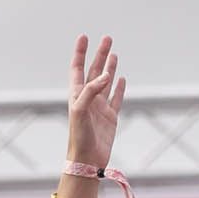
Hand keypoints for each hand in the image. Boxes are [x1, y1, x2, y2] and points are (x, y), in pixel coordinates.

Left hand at [64, 32, 125, 170]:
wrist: (87, 160)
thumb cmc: (79, 137)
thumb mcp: (80, 110)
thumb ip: (91, 90)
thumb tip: (106, 74)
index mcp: (77, 95)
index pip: (78, 68)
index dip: (80, 52)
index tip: (84, 37)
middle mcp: (88, 98)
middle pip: (94, 71)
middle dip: (100, 55)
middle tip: (107, 39)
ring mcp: (100, 107)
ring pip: (106, 82)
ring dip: (109, 67)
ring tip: (113, 53)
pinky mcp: (111, 117)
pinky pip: (116, 98)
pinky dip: (119, 87)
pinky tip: (121, 78)